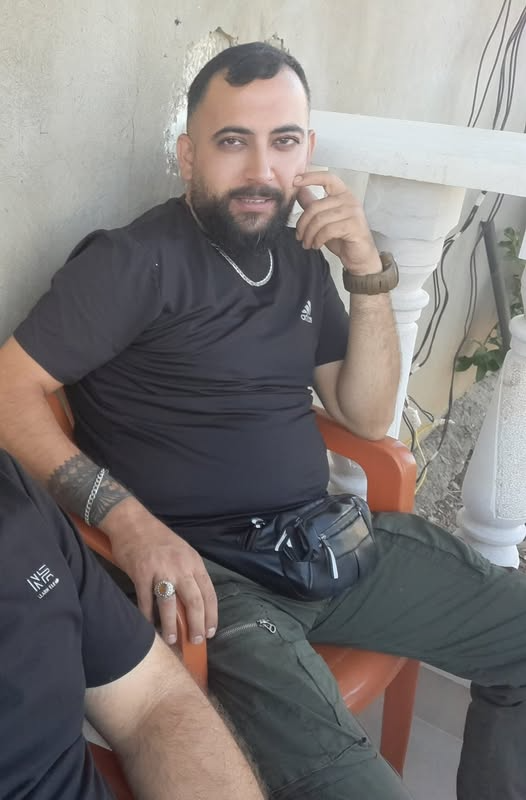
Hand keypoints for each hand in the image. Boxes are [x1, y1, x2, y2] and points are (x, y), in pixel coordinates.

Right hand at [104, 503, 217, 645]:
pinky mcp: (140, 573)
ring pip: (169, 604)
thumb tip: (194, 603)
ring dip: (171, 625)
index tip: (211, 631)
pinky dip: (147, 616)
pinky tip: (149, 626)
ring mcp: (160, 569)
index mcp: (193, 561)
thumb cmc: (157, 538)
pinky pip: (145, 600)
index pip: (209, 592)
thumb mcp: (182, 551)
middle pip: (194, 601)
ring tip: (172, 639)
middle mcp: (180, 566)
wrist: (132, 521)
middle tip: (196, 641)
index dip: (211, 615)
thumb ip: (189, 573)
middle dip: (197, 625)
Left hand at [294, 171, 380, 274]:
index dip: (310, 177)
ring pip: (320, 219)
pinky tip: (316, 245)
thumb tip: (298, 191)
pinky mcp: (353, 225)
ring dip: (309, 234)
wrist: (359, 257)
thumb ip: (313, 204)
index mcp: (342, 194)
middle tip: (299, 236)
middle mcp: (349, 199)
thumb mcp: (324, 219)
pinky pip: (327, 230)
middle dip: (303, 223)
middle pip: (316, 206)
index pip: (327, 178)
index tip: (294, 181)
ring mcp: (353, 212)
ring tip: (307, 243)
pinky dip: (318, 239)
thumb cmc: (343, 237)